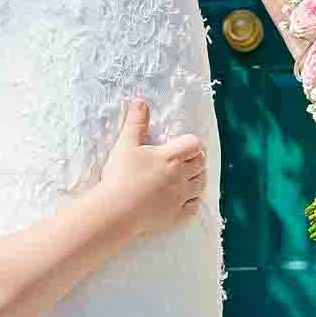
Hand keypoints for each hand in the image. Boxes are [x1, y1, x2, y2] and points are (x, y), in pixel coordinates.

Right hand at [99, 98, 206, 236]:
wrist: (115, 210)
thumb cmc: (119, 176)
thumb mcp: (126, 144)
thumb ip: (136, 122)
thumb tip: (140, 100)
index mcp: (170, 157)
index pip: (194, 144)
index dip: (191, 144)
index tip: (183, 145)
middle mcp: (180, 177)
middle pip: (200, 164)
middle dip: (196, 160)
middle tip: (184, 160)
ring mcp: (180, 197)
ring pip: (200, 185)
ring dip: (197, 179)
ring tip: (187, 177)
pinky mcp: (176, 215)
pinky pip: (194, 207)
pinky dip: (194, 201)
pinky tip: (186, 198)